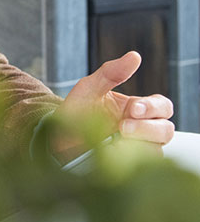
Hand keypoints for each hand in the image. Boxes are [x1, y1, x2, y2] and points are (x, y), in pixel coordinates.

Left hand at [53, 51, 173, 159]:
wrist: (56, 137)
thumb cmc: (75, 111)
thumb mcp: (89, 88)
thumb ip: (111, 73)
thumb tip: (135, 56)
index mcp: (136, 108)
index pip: (162, 107)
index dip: (153, 108)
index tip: (134, 108)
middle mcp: (141, 128)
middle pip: (166, 129)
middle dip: (148, 127)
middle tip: (123, 126)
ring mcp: (136, 147)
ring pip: (158, 148)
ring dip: (141, 144)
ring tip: (117, 140)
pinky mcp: (128, 164)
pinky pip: (142, 165)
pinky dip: (131, 159)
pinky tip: (113, 152)